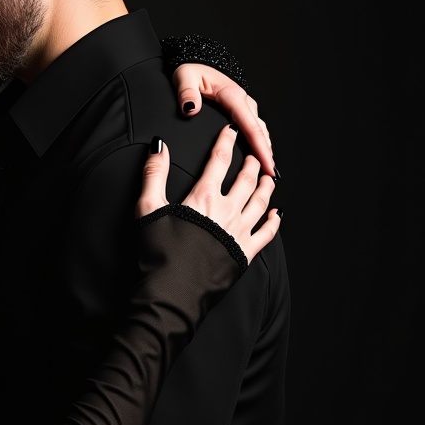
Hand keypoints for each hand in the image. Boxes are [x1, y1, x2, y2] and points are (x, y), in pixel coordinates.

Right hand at [137, 124, 279, 263]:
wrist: (172, 292)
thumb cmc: (157, 254)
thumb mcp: (148, 209)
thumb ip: (154, 175)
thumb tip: (159, 146)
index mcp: (203, 198)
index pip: (219, 162)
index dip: (226, 143)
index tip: (232, 132)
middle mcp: (227, 212)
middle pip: (245, 180)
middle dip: (251, 164)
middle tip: (255, 156)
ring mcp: (239, 233)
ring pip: (260, 203)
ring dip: (266, 187)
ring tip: (268, 178)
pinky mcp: (245, 253)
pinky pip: (266, 234)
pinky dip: (274, 222)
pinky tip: (277, 214)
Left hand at [172, 63, 276, 177]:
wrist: (195, 61)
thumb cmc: (190, 71)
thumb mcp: (184, 78)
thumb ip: (186, 93)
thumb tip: (190, 108)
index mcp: (232, 95)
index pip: (250, 125)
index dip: (260, 147)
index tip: (267, 163)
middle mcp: (243, 100)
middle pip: (259, 131)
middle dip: (266, 153)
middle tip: (271, 175)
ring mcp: (244, 104)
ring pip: (259, 129)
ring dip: (264, 148)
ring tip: (267, 170)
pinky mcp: (241, 108)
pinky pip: (254, 127)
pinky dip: (259, 141)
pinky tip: (259, 155)